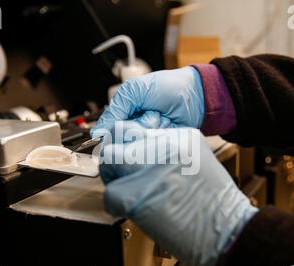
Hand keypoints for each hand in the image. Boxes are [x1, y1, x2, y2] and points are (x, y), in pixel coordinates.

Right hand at [90, 67, 204, 136]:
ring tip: (162, 116)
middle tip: (151, 112)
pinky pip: (154, 149)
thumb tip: (98, 131)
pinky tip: (169, 125)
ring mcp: (147, 139)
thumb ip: (116, 107)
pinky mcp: (160, 147)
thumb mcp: (135, 89)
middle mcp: (133, 129)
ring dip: (152, 128)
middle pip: (123, 140)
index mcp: (123, 114)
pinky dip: (162, 136)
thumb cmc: (167, 87)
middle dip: (138, 125)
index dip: (113, 130)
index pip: (107, 131)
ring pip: (139, 145)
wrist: (195, 95)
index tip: (122, 123)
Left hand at [99, 124, 257, 265]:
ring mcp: (147, 168)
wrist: (226, 231)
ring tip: (126, 189)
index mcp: (180, 136)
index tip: (130, 154)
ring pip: (110, 160)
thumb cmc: (216, 203)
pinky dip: (116, 204)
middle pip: (120, 136)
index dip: (130, 142)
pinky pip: (110, 193)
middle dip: (117, 154)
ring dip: (114, 175)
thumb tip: (147, 152)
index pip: (138, 127)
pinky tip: (132, 209)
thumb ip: (172, 151)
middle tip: (121, 170)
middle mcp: (162, 146)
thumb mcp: (201, 160)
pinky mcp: (134, 194)